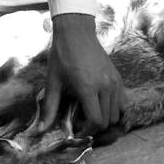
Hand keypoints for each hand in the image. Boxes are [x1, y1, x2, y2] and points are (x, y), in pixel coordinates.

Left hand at [35, 14, 126, 135]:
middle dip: (94, 127)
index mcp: (88, 88)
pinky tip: (100, 105)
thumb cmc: (62, 56)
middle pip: (108, 121)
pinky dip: (114, 109)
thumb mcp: (53, 83)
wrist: (76, 32)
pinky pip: (123, 102)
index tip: (75, 131)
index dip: (86, 131)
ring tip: (89, 114)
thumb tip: (40, 130)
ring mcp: (115, 82)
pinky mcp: (118, 78)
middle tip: (80, 123)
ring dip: (105, 119)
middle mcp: (105, 86)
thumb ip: (49, 108)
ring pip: (117, 113)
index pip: (96, 121)